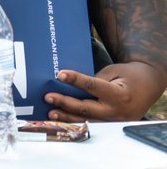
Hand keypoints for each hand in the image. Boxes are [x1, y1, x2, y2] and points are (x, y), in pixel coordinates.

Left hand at [44, 62, 166, 121]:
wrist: (149, 86)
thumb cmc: (129, 75)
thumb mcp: (113, 72)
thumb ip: (94, 80)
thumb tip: (70, 84)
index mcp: (119, 95)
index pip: (93, 87)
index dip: (76, 80)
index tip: (60, 75)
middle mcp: (117, 111)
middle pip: (86, 109)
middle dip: (65, 103)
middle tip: (48, 97)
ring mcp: (115, 121)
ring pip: (87, 120)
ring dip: (67, 117)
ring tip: (50, 113)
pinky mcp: (112, 125)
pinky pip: (92, 124)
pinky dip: (76, 122)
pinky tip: (62, 120)